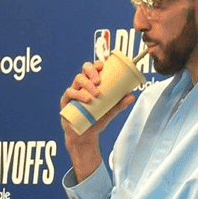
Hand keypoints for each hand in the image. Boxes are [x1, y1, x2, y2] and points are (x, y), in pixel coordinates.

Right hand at [60, 60, 134, 181]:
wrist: (84, 135)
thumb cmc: (96, 120)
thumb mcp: (110, 112)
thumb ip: (120, 104)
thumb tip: (131, 96)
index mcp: (92, 83)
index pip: (94, 68)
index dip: (98, 63)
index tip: (104, 64)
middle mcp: (82, 85)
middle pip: (85, 69)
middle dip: (92, 71)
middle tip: (99, 81)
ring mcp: (74, 91)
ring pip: (78, 79)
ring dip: (87, 84)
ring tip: (96, 94)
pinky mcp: (66, 100)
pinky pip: (70, 92)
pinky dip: (78, 94)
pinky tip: (87, 99)